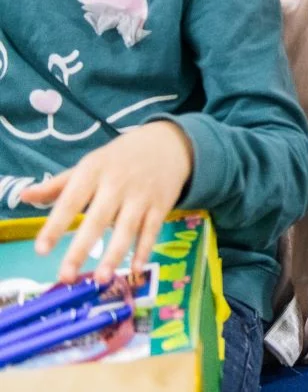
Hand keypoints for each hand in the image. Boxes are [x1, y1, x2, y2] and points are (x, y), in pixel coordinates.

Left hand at [21, 122, 192, 283]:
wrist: (167, 144)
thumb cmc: (119, 160)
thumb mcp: (89, 165)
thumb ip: (58, 185)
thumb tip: (24, 196)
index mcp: (93, 172)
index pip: (70, 201)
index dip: (55, 226)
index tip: (41, 250)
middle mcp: (117, 184)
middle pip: (97, 219)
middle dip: (81, 248)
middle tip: (66, 276)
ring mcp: (141, 195)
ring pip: (126, 228)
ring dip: (114, 254)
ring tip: (100, 278)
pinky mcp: (161, 205)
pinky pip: (152, 230)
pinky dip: (145, 249)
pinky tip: (135, 268)